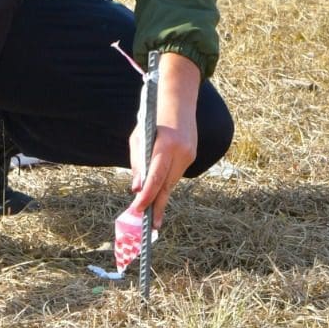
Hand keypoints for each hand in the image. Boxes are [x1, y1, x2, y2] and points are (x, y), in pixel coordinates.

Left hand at [128, 53, 200, 228]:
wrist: (178, 101)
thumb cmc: (152, 119)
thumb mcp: (138, 138)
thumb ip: (137, 163)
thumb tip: (136, 188)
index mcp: (165, 146)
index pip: (155, 178)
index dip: (146, 197)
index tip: (138, 211)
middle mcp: (181, 152)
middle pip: (166, 185)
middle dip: (156, 205)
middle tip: (150, 226)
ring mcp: (189, 154)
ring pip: (172, 181)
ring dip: (161, 196)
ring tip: (152, 215)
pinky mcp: (192, 155)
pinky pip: (176, 173)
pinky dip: (166, 182)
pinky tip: (160, 191)